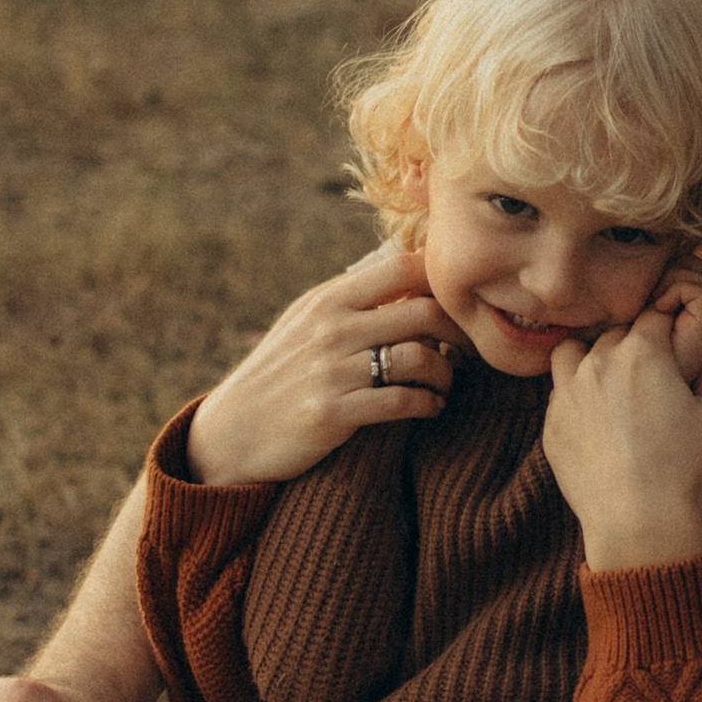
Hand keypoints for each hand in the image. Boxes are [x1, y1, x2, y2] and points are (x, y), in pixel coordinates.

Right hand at [186, 240, 467, 483]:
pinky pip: (402, 401)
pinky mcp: (332, 413)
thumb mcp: (306, 324)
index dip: (442, 282)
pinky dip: (428, 404)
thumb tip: (409, 278)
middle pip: (424, 312)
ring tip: (447, 385)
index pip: (403, 268)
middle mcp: (331, 328)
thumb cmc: (281, 376)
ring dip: (447, 374)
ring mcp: (331, 370)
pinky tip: (431, 407)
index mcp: (329, 300)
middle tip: (470, 350)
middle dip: (459, 332)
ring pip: (420, 357)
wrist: (231, 433)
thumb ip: (351, 302)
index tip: (459, 306)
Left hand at [542, 297, 701, 571]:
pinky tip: (596, 419)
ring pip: (573, 352)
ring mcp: (568, 393)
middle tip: (650, 373)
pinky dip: (575, 396)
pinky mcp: (551, 425)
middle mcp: (599, 362)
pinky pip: (558, 393)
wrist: (638, 523)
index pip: (654, 315)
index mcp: (643, 352)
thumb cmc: (685, 469)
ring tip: (611, 384)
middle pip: (614, 333)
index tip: (674, 341)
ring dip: (591, 358)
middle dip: (633, 344)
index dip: (667, 325)